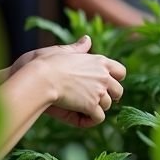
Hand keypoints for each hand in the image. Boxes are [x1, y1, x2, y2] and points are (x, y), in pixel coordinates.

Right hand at [11, 36, 126, 127]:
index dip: (114, 80)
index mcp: (99, 61)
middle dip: (108, 97)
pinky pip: (98, 118)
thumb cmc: (45, 63)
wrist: (39, 78)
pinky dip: (89, 120)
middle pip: (118, 91)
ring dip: (95, 108)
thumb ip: (78, 48)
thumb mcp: (63, 50)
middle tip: (93, 100)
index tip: (103, 85)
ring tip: (80, 106)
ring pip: (107, 105)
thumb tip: (87, 39)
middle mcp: (103, 76)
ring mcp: (99, 91)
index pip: (121, 71)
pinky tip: (79, 117)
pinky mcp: (91, 105)